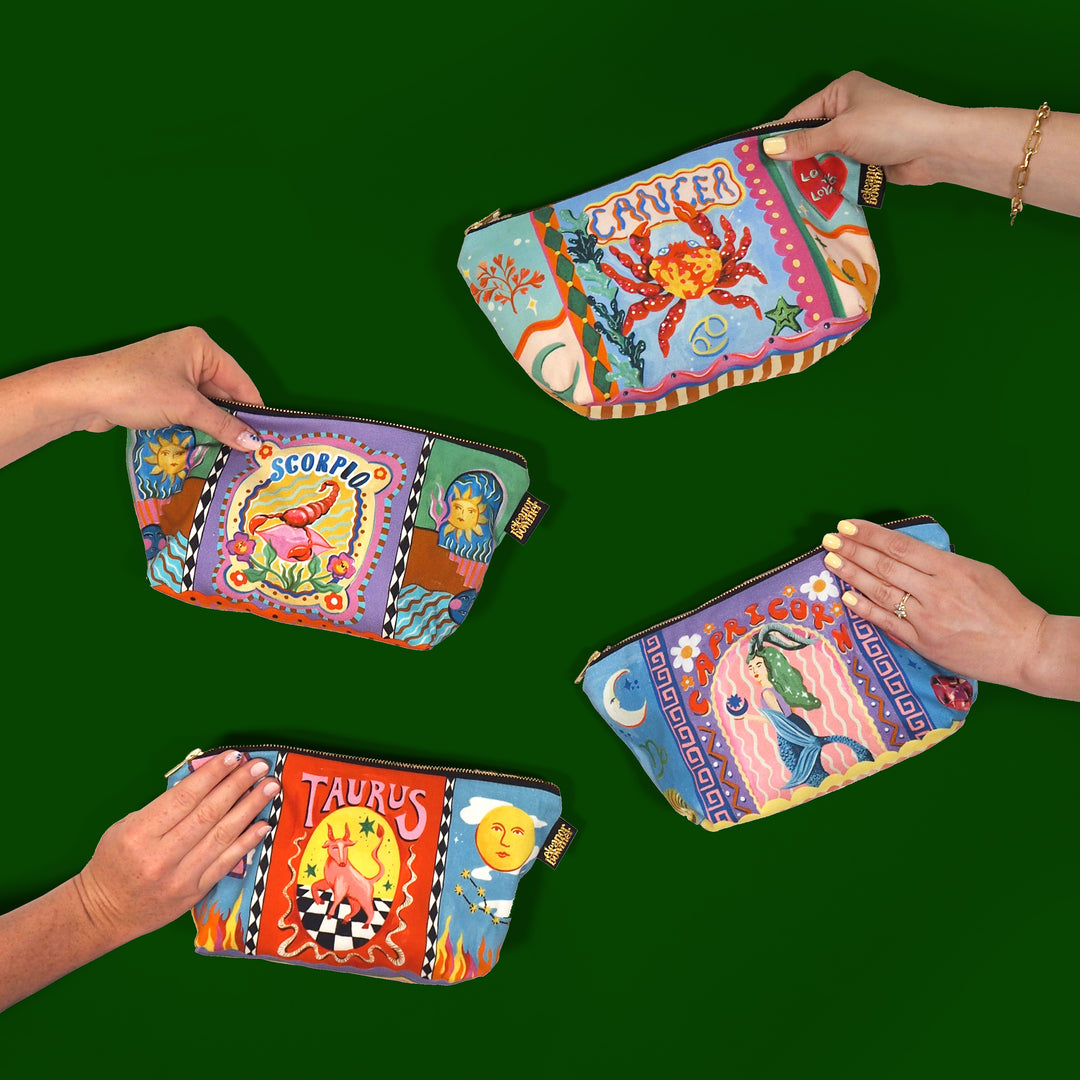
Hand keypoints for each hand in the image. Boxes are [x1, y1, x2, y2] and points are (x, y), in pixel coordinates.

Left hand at [0, 326, 263, 466]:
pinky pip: (189, 409)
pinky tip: (205, 445)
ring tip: (231, 453)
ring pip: (206, 405)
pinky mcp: (160, 390)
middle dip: (233, 421)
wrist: (82, 395)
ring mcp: (174, 372)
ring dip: (213, 427)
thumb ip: (224, 425)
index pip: (240, 381)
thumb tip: (254, 443)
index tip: (267, 438)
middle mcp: (190, 355)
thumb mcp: (186, 407)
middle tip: (250, 452)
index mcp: (201, 346)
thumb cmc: (135, 388)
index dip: (254, 411)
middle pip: (224, 394)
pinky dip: (196, 426)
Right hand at [73, 751, 277, 941]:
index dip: (212, 775)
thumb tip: (205, 781)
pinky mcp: (193, 893)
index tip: (233, 756)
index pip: (184, 798)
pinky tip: (263, 824)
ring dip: (250, 808)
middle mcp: (161, 856)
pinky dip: (247, 842)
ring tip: (269, 787)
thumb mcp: (126, 826)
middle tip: (259, 767)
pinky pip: (226, 863)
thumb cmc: (114, 861)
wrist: (104, 913)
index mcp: (139, 834)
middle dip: (237, 785)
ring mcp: (180, 877)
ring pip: (222, 836)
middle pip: (207, 814)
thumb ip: (163, 807)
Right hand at [763, 73, 1079, 217]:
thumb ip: (805, 142)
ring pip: (823, 159)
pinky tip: (812, 200)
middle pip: (810, 139)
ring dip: (812, 176)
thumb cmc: (890, 126)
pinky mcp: (866, 160)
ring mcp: (858, 138)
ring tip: (786, 196)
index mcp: (841, 93)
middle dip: (795, 161)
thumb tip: (768, 148)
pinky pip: (839, 173)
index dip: (778, 137)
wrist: (936, 148)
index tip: (755, 158)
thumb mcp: (842, 131)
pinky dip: (829, 184)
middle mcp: (848, 113)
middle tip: (767, 184)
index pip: (800, 115)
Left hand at [823, 518, 1049, 692]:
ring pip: (881, 592)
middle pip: (885, 566)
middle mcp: (936, 591)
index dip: (870, 535)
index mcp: (951, 568)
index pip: (900, 546)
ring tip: (831, 561)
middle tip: (829, 540)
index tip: (847, 526)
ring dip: (852, 574)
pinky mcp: (923, 642)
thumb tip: (906, 555)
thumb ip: (940, 564)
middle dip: (853, 550)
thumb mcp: (978, 571)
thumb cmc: (1005, 607)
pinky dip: (864, 608)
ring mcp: (927, 618)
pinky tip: (847, 596)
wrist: (1024, 648)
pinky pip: (887, 622)